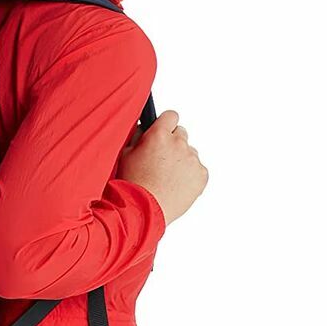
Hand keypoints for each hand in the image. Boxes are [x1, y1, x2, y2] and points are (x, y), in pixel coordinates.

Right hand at [115, 109, 208, 224]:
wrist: (143, 210)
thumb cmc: (132, 185)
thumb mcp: (125, 155)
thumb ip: (138, 136)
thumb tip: (146, 127)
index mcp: (159, 135)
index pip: (171, 116)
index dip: (166, 124)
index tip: (163, 132)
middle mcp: (178, 144)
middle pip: (181, 134)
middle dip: (173, 144)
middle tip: (161, 160)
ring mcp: (192, 160)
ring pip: (189, 153)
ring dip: (181, 160)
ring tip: (167, 177)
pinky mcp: (201, 175)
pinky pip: (198, 169)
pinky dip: (190, 176)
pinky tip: (176, 185)